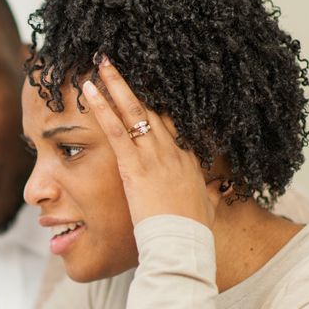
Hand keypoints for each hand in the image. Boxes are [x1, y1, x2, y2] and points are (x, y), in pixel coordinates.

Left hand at [82, 58, 217, 227]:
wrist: (182, 243)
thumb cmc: (192, 232)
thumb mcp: (208, 208)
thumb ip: (211, 194)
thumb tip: (218, 189)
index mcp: (189, 160)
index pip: (173, 124)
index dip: (159, 104)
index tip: (147, 87)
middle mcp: (173, 151)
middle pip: (153, 109)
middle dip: (133, 85)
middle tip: (116, 65)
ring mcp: (154, 155)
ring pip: (134, 111)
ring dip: (115, 85)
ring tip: (101, 65)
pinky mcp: (135, 165)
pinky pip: (116, 129)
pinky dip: (102, 108)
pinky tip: (90, 91)